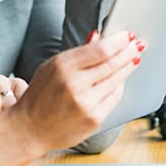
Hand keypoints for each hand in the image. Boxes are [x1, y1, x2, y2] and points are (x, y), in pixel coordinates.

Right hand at [9, 30, 142, 150]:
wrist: (30, 129)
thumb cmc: (39, 96)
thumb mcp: (51, 67)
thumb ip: (77, 53)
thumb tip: (98, 37)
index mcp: (62, 67)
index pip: (101, 50)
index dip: (118, 41)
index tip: (126, 35)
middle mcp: (75, 85)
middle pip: (112, 64)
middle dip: (127, 52)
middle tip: (136, 44)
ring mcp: (86, 104)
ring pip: (116, 80)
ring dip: (127, 67)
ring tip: (133, 58)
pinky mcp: (94, 119)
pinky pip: (114, 97)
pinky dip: (119, 86)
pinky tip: (121, 79)